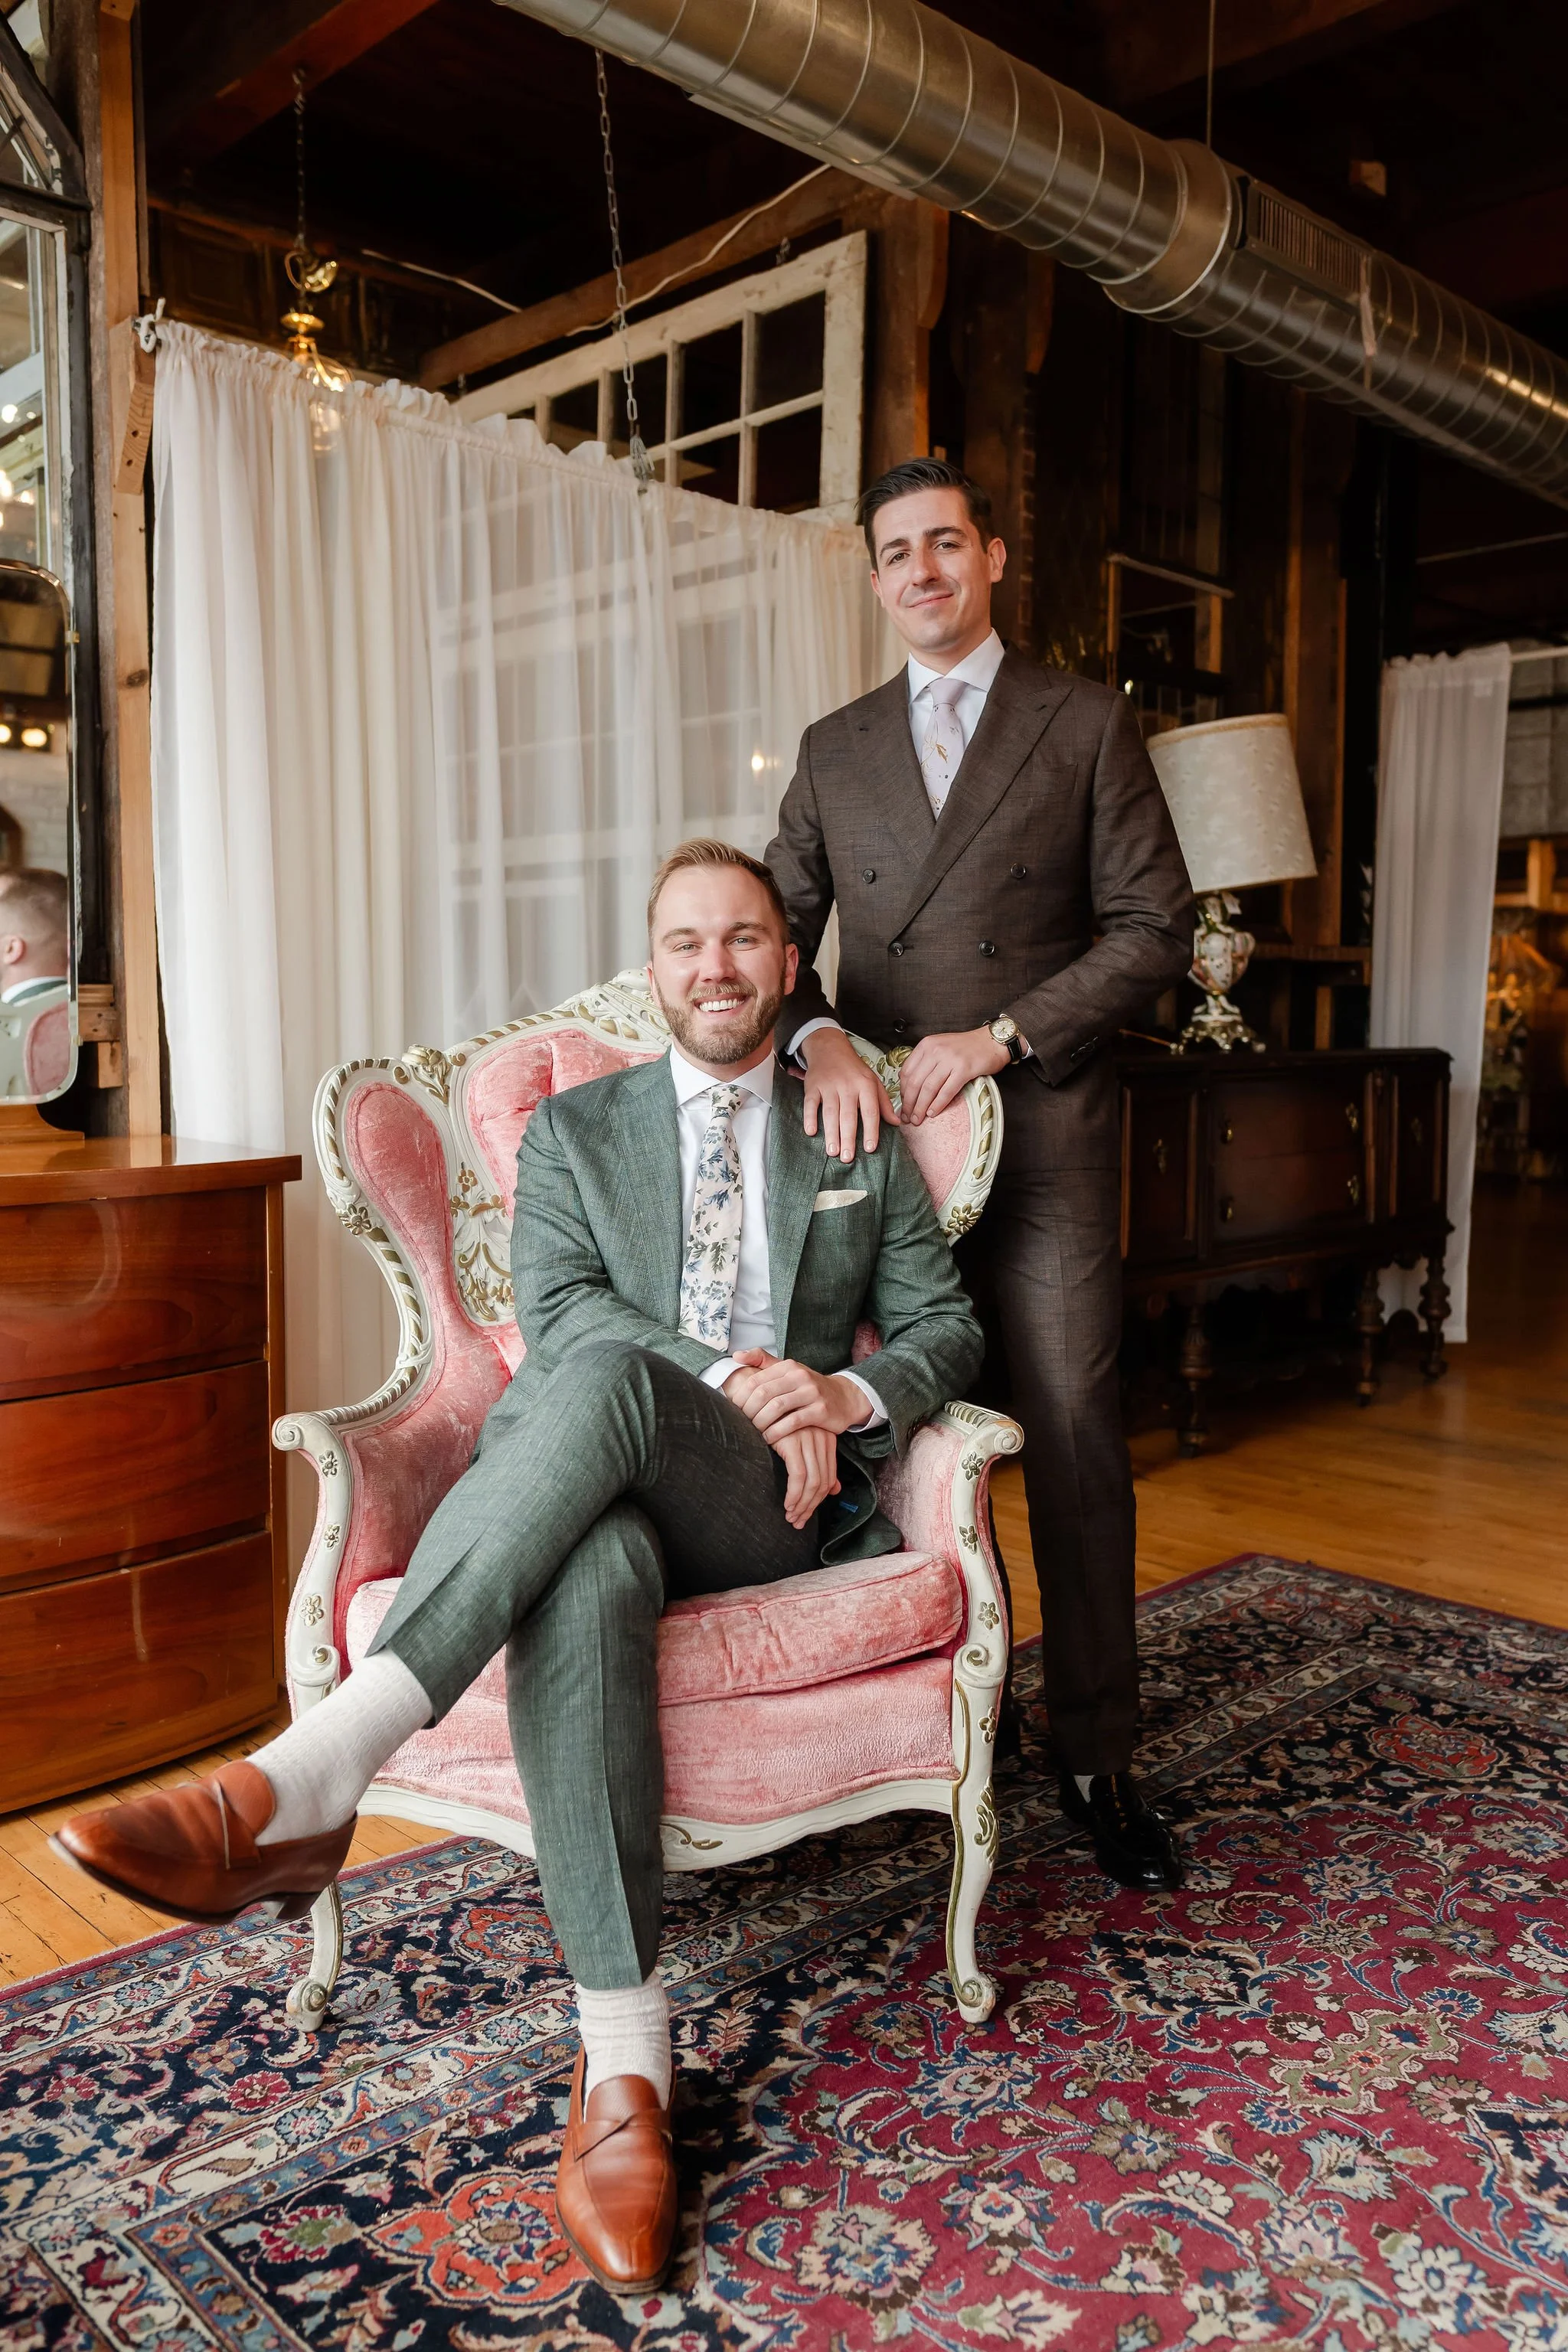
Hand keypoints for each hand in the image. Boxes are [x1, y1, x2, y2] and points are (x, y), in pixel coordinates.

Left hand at [731, 1355, 869, 1443]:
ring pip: (776, 1407)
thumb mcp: (788, 1370)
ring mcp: (812, 1393)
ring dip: (760, 1422)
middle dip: (748, 1411)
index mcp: (788, 1366)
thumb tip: (736, 1355)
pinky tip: (768, 1439)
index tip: (733, 1410)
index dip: (740, 1397)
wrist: (844, 1397)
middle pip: (763, 1393)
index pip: (756, 1380)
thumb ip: (762, 1361)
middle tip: (740, 1423)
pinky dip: (776, 1432)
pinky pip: (792, 1422)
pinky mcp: (821, 1411)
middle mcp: (800, 1376)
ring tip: (752, 1432)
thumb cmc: (809, 1387)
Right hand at [774, 1426, 840, 1526]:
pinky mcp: (793, 1441)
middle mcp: (822, 1438)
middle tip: (798, 1521)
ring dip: (802, 1504)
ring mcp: (808, 1439)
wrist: (757, 1406)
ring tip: (791, 1517)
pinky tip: (788, 1504)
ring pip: (812, 1481)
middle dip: (811, 1506)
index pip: (829, 1477)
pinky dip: (794, 1494)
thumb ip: (820, 1465)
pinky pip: (798, 1476)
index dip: (819, 1500)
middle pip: (822, 1481)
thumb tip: (835, 1490)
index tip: (806, 1514)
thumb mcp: (802, 1445)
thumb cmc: (776, 1427)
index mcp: (828, 1439)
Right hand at [800, 1027, 897, 1162]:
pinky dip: (809, 1117)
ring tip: (832, 1152)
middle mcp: (847, 1085)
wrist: (830, 1048)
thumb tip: (897, 1123)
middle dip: (848, 1138)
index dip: (870, 1130)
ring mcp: (829, 1085)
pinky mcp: (813, 1086)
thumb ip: (884, 1104)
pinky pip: (810, 1103)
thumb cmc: (854, 1070)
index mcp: (865, 1085)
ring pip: (830, 1112)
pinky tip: (811, 1132)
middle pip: (848, 1115)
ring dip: (831, 1133)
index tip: (870, 1149)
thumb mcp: (873, 1082)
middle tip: (847, 1158)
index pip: (870, 1111)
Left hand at [898, 1025, 1009, 1123]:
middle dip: (909, 1103)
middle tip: (907, 1117)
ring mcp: (950, 1059)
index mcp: (927, 1045)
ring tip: (918, 1119)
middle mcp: (936, 1050)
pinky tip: (933, 1113)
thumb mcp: (940, 1047)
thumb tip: (909, 1085)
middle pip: (915, 1082)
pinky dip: (938, 1104)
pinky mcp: (964, 1069)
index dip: (902, 1091)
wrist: (991, 1042)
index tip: (902, 1104)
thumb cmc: (967, 1047)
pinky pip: (946, 1091)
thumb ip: (925, 1061)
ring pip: (928, 1088)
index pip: (907, 1071)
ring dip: (921, 1107)